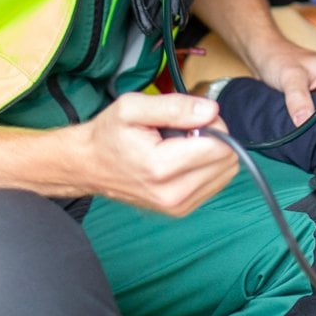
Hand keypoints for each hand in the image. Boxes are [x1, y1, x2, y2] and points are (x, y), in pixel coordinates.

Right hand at [79, 92, 238, 215]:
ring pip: (225, 172)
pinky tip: (183, 159)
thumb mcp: (133, 107)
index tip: (192, 118)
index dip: (213, 124)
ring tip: (181, 145)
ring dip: (212, 153)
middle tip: (186, 130)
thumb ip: (175, 106)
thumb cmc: (109, 135)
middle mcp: (173, 193)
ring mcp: (178, 206)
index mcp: (161, 167)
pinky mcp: (181, 210)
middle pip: (227, 160)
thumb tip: (211, 111)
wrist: (89, 166)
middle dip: (215, 138)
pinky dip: (207, 167)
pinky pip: (216, 183)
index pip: (220, 146)